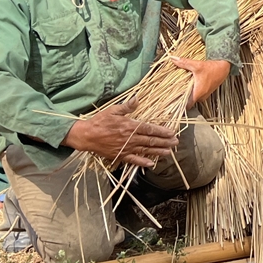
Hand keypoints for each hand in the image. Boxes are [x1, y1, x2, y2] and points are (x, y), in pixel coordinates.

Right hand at [63, 104, 177, 167]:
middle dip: (165, 141)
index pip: (149, 129)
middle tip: (176, 142)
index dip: (162, 131)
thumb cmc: (99, 121)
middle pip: (151, 140)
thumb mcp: (112, 110)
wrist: (86, 136)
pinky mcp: (120, 156)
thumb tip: (137, 98)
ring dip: (158, 151)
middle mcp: (130, 138)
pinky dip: (143, 162)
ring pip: (145, 150)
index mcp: (129, 126)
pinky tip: (151, 164)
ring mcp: (126, 148)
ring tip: (169, 152)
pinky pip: (134, 160)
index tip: (171, 132)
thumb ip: (127, 106)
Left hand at [173, 57, 231, 106]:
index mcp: (198, 93)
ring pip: (193, 97)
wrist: (223, 67)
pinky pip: (197, 94)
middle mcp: (202, 96)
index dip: (179, 104)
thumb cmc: (212, 68)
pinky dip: (193, 91)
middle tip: (175, 91)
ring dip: (188, 93)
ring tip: (181, 87)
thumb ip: (184, 62)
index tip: (173, 101)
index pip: (186, 106)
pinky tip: (190, 84)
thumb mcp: (196, 65)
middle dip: (182, 97)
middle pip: (188, 101)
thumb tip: (173, 58)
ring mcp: (205, 95)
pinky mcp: (207, 92)